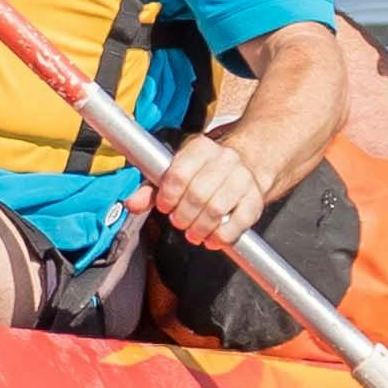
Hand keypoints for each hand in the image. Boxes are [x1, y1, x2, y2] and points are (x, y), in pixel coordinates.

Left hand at [147, 131, 265, 254]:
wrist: (247, 166)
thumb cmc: (203, 173)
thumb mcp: (175, 172)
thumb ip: (151, 189)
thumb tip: (132, 204)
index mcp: (201, 148)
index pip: (179, 174)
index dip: (168, 196)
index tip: (165, 207)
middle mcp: (225, 159)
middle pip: (198, 194)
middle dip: (183, 215)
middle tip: (179, 222)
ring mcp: (243, 179)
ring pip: (217, 209)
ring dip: (200, 227)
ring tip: (193, 233)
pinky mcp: (256, 200)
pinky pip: (238, 223)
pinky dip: (221, 236)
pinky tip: (212, 238)